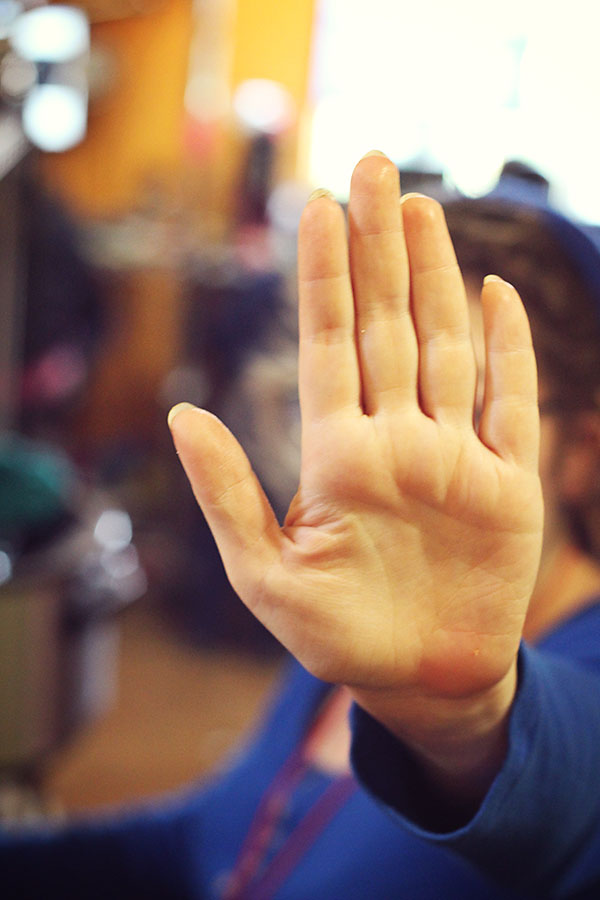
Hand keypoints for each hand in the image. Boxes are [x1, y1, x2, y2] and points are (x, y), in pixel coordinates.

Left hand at [169, 153, 542, 715]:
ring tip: (422, 208)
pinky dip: (510, 351)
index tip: (318, 208)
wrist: (420, 682)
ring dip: (436, 277)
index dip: (324, 277)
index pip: (328, 345)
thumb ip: (228, 493)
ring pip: (446, 346)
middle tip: (372, 165)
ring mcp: (455, 456)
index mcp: (338, 455)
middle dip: (379, 247)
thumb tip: (181, 411)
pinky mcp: (508, 484)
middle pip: (386, 324)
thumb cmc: (335, 638)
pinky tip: (494, 294)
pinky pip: (514, 405)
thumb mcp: (264, 574)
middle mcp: (396, 440)